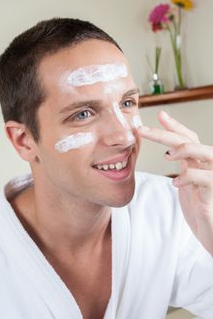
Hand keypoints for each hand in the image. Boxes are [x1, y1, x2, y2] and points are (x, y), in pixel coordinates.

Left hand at [138, 110, 212, 255]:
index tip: (159, 115)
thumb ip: (182, 165)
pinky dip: (188, 177)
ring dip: (183, 150)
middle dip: (165, 133)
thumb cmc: (199, 206)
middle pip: (189, 140)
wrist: (211, 232)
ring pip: (204, 153)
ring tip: (167, 156)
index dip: (174, 125)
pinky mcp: (212, 194)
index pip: (188, 136)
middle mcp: (208, 165)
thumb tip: (170, 149)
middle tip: (142, 130)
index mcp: (199, 161)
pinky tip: (176, 183)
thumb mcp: (187, 181)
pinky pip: (204, 178)